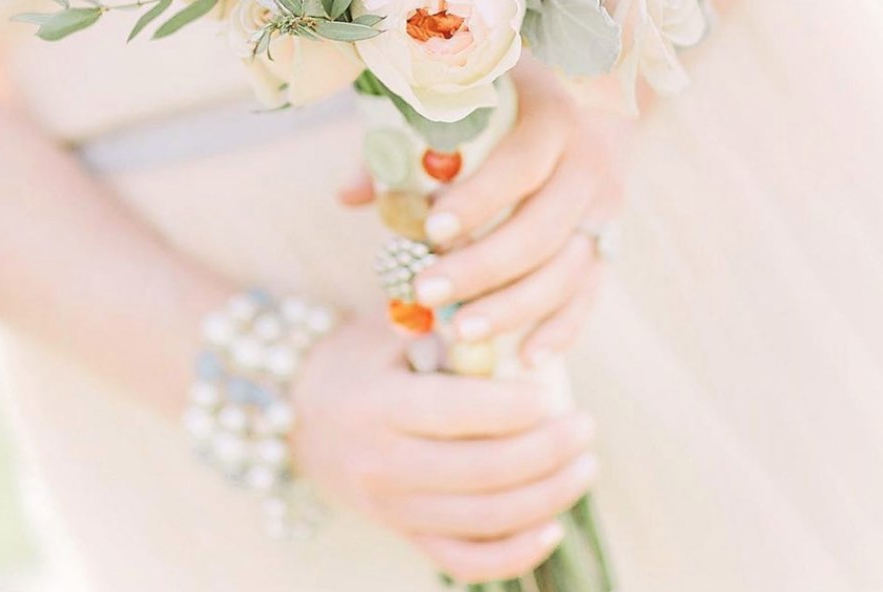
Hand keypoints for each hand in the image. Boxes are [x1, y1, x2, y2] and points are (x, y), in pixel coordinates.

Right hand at [292, 314, 597, 582]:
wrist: (298, 416)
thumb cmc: (355, 362)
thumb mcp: (384, 333)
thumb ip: (439, 329)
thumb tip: (501, 323)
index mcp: (378, 406)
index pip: (456, 412)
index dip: (511, 407)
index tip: (551, 393)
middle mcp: (383, 464)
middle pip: (480, 472)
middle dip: (545, 452)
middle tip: (585, 426)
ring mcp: (393, 508)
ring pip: (482, 519)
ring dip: (545, 498)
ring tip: (584, 467)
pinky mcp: (403, 533)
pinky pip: (464, 559)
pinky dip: (513, 553)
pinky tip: (552, 527)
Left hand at [341, 61, 634, 364]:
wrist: (589, 100)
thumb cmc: (503, 102)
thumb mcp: (460, 104)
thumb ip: (405, 145)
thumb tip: (348, 195)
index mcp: (550, 117)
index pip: (520, 164)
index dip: (479, 200)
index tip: (432, 230)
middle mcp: (586, 165)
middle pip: (542, 229)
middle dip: (482, 267)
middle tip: (426, 292)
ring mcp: (603, 210)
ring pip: (567, 271)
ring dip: (514, 308)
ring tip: (460, 331)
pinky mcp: (607, 243)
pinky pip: (589, 294)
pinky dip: (561, 329)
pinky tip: (525, 356)